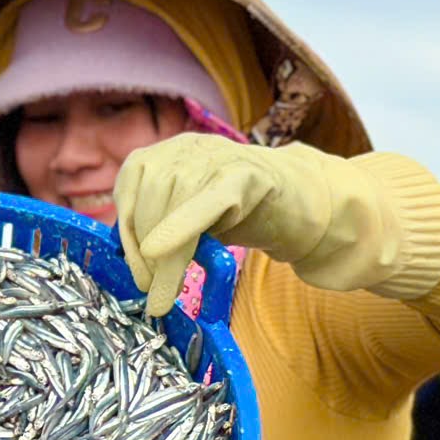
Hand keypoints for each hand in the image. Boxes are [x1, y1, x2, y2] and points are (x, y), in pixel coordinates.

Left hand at [115, 138, 439, 314]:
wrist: (311, 206)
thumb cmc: (247, 214)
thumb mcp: (194, 220)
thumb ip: (162, 227)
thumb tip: (131, 264)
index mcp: (172, 151)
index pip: (133, 181)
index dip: (127, 230)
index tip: (136, 274)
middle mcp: (192, 145)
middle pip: (152, 193)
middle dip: (145, 250)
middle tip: (153, 293)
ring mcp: (222, 155)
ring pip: (176, 200)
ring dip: (167, 256)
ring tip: (168, 293)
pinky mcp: (251, 173)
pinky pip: (209, 197)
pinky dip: (181, 224)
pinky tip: (164, 252)